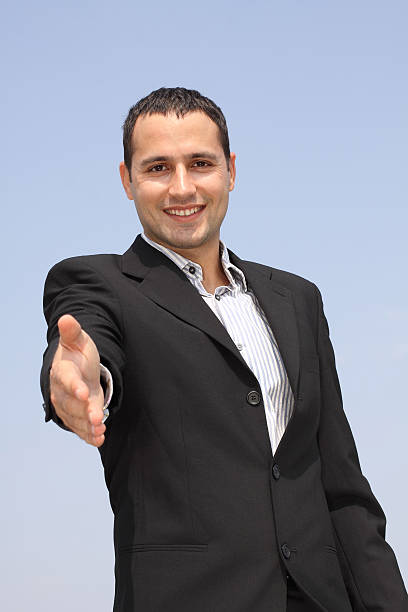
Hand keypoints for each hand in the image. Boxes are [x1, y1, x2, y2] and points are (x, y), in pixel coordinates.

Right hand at [50, 314, 105, 446]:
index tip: (83, 392)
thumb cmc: (77, 354)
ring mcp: (68, 406)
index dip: (74, 386)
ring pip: (75, 419)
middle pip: (71, 404)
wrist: (75, 369)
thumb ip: (73, 332)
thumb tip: (67, 318)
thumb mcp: (78, 340)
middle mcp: (62, 392)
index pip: (67, 379)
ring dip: (87, 426)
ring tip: (100, 430)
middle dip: (84, 412)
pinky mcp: (75, 416)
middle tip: (97, 418)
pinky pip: (80, 428)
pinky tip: (99, 438)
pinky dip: (88, 435)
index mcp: (63, 371)